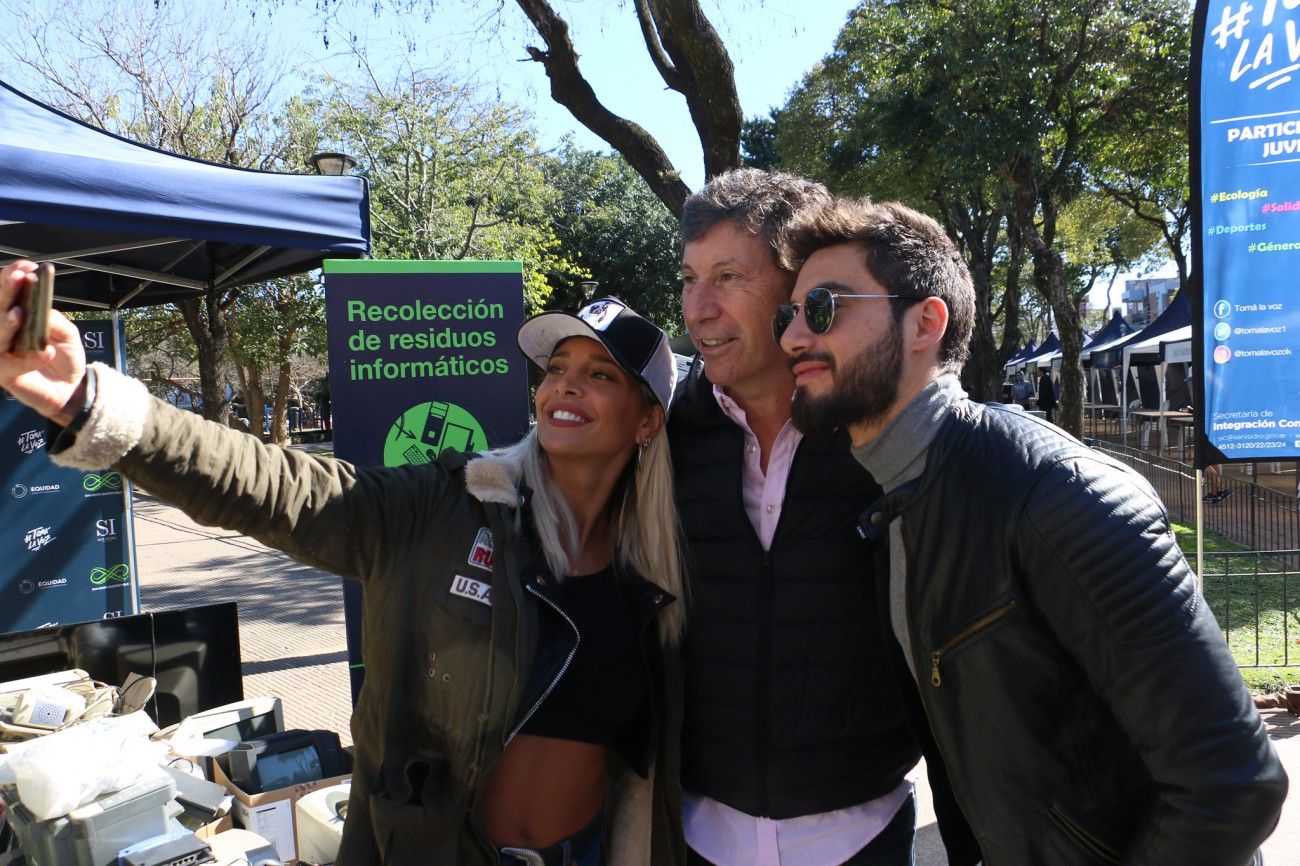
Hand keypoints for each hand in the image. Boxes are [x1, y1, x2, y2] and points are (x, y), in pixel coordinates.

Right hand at [0, 261, 87, 424]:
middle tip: (18, 278)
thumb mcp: (67, 333)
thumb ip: (53, 319)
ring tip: (19, 313)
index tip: (27, 266)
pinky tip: (45, 352)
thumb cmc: (65, 356)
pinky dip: (28, 359)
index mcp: (16, 316)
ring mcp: (2, 352)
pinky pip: (11, 365)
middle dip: (6, 291)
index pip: (8, 294)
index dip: (12, 277)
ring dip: (6, 323)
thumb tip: (37, 306)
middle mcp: (5, 332)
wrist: (72, 387)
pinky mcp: (4, 374)